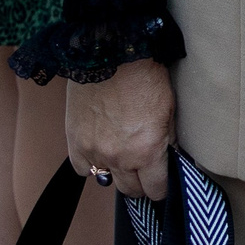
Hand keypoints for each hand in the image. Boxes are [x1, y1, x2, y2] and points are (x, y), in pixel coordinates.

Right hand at [66, 58, 174, 199]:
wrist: (110, 54)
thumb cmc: (145, 76)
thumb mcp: (169, 108)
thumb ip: (167, 138)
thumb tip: (169, 156)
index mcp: (147, 151)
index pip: (156, 188)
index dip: (161, 188)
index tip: (162, 184)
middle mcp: (120, 158)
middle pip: (131, 190)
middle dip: (141, 185)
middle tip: (145, 174)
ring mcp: (94, 152)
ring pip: (107, 181)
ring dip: (117, 174)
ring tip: (124, 161)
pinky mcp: (75, 143)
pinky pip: (83, 169)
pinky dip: (91, 165)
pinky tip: (100, 152)